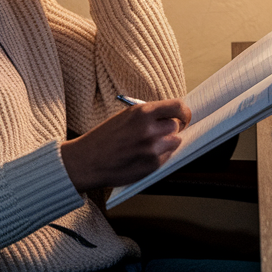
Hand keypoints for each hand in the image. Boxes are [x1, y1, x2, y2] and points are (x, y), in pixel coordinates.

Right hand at [59, 99, 191, 192]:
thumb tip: (171, 115)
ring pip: (175, 142)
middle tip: (161, 132)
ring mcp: (152, 149)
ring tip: (149, 145)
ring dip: (167, 142)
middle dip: (172, 128)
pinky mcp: (152, 165)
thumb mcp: (125, 116)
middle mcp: (149, 129)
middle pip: (177, 125)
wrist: (88, 160)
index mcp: (142, 112)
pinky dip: (160, 156)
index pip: (177, 106)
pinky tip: (143, 155)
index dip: (183, 112)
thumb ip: (148, 115)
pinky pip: (167, 157)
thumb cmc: (105, 137)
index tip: (183, 116)